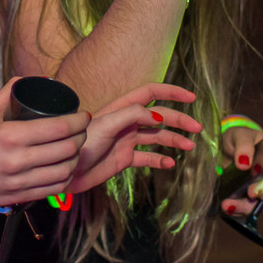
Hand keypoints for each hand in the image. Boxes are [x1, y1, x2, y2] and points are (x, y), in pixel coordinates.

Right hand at [0, 77, 89, 209]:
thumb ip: (5, 96)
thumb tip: (25, 81)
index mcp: (8, 136)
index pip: (58, 128)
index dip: (78, 120)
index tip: (83, 114)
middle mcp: (16, 161)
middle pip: (66, 149)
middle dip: (81, 136)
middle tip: (82, 128)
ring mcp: (19, 182)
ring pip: (64, 171)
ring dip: (76, 157)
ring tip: (76, 146)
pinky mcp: (19, 197)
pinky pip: (54, 189)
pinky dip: (66, 177)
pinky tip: (66, 167)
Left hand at [68, 83, 203, 192]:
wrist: (64, 170)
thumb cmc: (80, 144)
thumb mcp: (104, 125)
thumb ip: (130, 116)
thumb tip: (157, 115)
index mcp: (121, 109)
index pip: (150, 93)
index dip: (171, 92)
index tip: (191, 98)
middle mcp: (126, 122)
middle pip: (159, 117)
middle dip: (179, 120)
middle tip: (197, 129)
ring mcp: (126, 141)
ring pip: (157, 137)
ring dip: (174, 140)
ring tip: (189, 147)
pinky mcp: (124, 159)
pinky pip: (147, 158)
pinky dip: (160, 160)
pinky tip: (170, 163)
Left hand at [217, 123, 262, 216]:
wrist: (227, 145)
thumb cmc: (240, 139)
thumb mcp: (241, 135)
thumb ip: (245, 145)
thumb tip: (244, 163)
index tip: (253, 191)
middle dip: (252, 204)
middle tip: (234, 202)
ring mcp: (256, 195)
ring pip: (253, 209)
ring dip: (239, 208)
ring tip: (225, 204)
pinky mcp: (241, 200)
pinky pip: (239, 210)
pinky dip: (230, 209)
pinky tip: (221, 205)